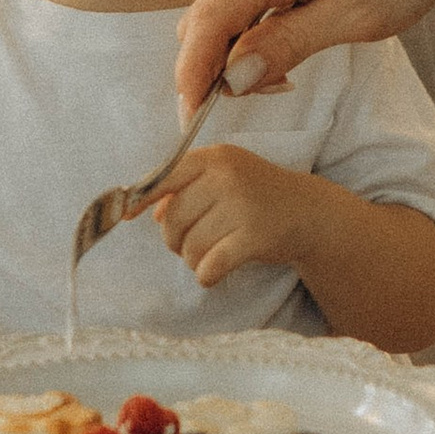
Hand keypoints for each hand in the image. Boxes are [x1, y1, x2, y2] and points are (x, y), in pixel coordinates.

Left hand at [148, 143, 333, 292]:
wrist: (308, 211)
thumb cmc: (256, 194)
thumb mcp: (224, 177)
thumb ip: (186, 186)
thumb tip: (150, 212)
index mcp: (214, 158)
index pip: (164, 177)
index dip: (141, 199)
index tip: (126, 216)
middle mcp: (227, 177)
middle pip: (173, 220)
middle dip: (175, 240)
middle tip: (189, 244)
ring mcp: (242, 205)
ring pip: (191, 246)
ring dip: (194, 260)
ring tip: (210, 254)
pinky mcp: (254, 236)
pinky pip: (211, 265)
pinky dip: (207, 275)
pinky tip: (214, 273)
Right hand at [173, 0, 434, 111]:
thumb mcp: (354, 16)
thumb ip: (288, 44)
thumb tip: (233, 78)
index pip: (206, 24)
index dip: (191, 75)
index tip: (193, 121)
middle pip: (202, 20)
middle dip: (209, 69)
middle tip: (257, 99)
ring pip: (217, 15)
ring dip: (229, 56)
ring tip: (279, 80)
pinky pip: (239, 6)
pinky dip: (245, 39)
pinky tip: (279, 57)